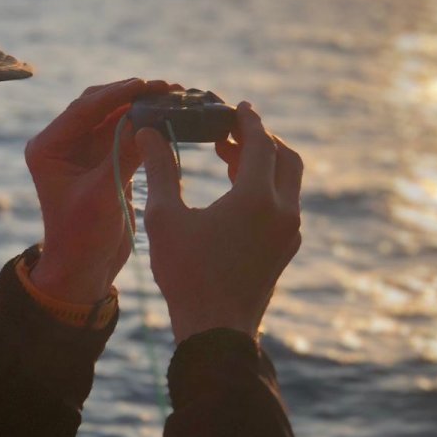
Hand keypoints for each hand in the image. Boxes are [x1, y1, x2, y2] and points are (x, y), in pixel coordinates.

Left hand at [25, 77, 179, 303]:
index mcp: (48, 148)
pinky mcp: (106, 163)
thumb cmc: (82, 237)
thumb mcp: (102, 194)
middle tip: (167, 86)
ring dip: (143, 107)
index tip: (145, 84)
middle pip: (100, 106)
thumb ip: (122, 154)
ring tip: (174, 96)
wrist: (84, 270)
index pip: (83, 109)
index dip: (116, 94)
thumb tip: (146, 117)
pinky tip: (170, 117)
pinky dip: (147, 126)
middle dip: (132, 95)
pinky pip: (127, 135)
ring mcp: (85, 152)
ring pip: (116, 118)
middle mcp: (64, 144)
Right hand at [134, 102, 302, 342]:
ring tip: (229, 158)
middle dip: (261, 139)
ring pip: (288, 181)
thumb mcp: (164, 219)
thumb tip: (147, 133)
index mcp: (255, 197)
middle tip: (232, 131)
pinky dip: (267, 187)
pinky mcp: (286, 248)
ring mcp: (288, 232)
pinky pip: (284, 204)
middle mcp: (282, 210)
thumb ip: (160, 170)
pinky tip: (237, 194)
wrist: (215, 330)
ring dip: (264, 163)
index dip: (247, 120)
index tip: (236, 106)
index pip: (260, 142)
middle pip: (285, 157)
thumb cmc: (186, 274)